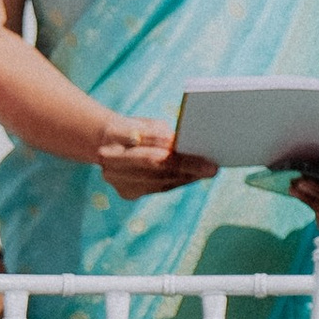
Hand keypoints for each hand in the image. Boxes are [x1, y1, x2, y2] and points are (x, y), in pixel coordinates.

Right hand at [96, 122, 218, 202]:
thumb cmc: (136, 129)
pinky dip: (176, 182)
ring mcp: (116, 180)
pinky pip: (157, 189)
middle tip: (211, 169)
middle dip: (187, 168)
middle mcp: (111, 161)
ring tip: (206, 172)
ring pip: (158, 182)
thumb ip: (166, 137)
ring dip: (185, 178)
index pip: (152, 150)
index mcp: (114, 136)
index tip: (205, 161)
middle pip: (155, 168)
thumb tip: (192, 150)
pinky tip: (192, 177)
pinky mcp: (126, 193)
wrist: (107, 142)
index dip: (179, 156)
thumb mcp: (150, 125)